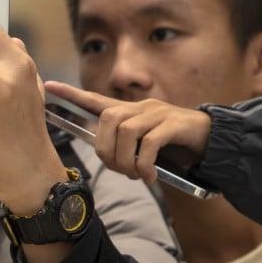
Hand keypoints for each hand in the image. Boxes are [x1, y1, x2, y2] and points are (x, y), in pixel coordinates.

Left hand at [44, 81, 211, 184]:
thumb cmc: (174, 146)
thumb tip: (108, 161)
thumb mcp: (144, 144)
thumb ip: (125, 147)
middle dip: (107, 151)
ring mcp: (157, 114)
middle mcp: (141, 108)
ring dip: (126, 160)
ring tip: (136, 175)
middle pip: (108, 121)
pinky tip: (149, 176)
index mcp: (130, 112)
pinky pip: (150, 143)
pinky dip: (145, 163)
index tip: (49, 85)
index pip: (95, 99)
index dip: (72, 93)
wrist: (212, 140)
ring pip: (127, 132)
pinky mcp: (174, 125)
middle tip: (120, 171)